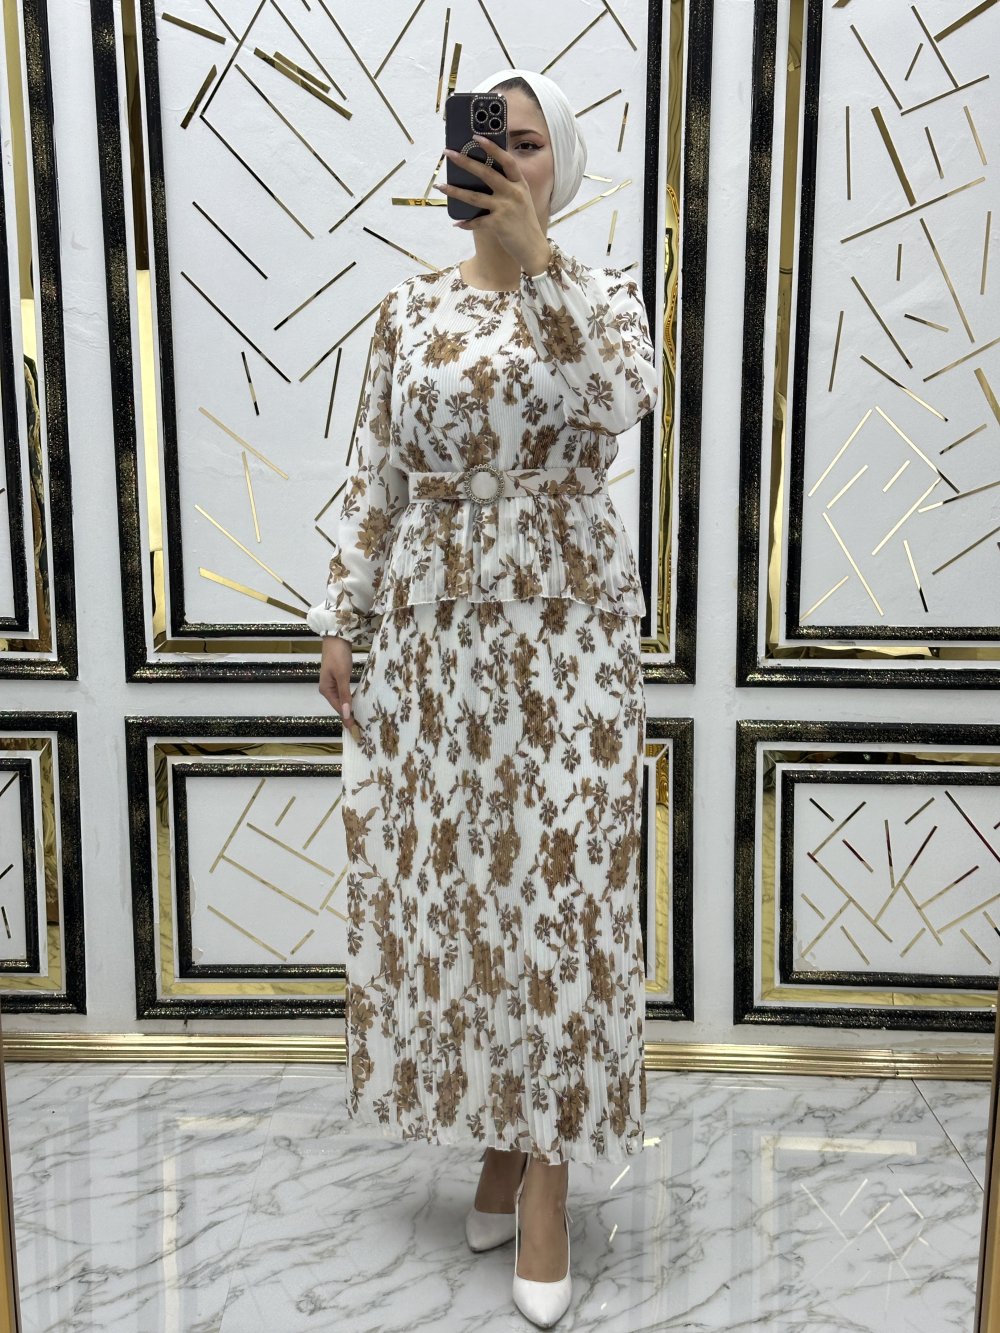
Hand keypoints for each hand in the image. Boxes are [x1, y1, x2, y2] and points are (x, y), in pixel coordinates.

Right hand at [318, 635, 362, 742]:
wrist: (336, 637)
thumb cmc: (338, 656)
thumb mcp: (342, 675)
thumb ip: (345, 694)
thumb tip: (347, 713)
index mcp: (326, 690)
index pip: (338, 709)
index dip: (347, 719)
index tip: (356, 730)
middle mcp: (328, 689)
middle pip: (339, 706)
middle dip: (349, 716)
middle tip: (360, 728)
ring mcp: (333, 683)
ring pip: (343, 700)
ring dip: (351, 708)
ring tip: (360, 719)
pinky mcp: (339, 678)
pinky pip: (345, 693)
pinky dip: (351, 699)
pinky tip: (358, 704)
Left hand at [436, 134, 550, 274]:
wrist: (533, 248)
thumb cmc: (523, 221)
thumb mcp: (521, 198)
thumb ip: (506, 186)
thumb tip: (479, 175)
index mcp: (519, 183)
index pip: (506, 160)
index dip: (492, 147)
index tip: (476, 137)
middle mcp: (513, 193)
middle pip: (486, 173)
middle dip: (465, 162)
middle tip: (448, 153)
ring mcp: (506, 209)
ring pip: (475, 197)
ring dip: (455, 191)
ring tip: (440, 186)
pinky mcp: (498, 225)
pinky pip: (477, 222)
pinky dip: (466, 223)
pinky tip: (457, 223)